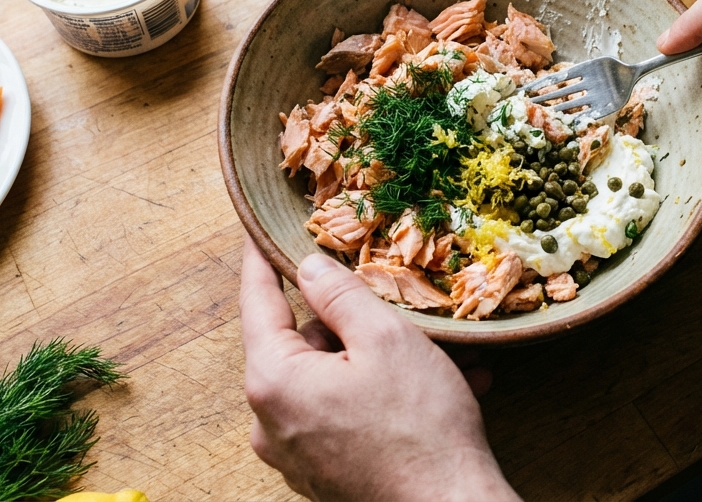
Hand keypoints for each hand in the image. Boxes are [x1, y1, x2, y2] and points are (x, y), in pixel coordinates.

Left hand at [239, 240, 518, 501]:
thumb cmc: (418, 427)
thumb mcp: (385, 338)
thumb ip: (340, 293)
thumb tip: (308, 266)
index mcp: (273, 380)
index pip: (257, 301)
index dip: (262, 258)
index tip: (259, 228)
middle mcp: (271, 421)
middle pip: (303, 343)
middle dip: (353, 321)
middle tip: (401, 307)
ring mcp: (297, 453)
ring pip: (333, 379)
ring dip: (383, 360)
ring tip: (444, 356)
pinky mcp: (325, 473)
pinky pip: (347, 415)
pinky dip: (385, 396)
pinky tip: (444, 387)